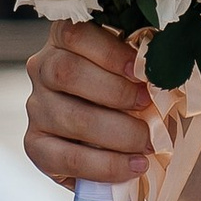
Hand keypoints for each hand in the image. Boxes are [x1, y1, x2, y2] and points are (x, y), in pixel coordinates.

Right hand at [24, 19, 152, 191]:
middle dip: (116, 92)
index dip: (109, 52)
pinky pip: (67, 158)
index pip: (75, 34)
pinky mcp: (36, 146)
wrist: (115, 137)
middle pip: (67, 73)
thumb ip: (141, 65)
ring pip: (70, 117)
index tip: (140, 69)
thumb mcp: (134, 70)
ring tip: (147, 143)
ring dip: (117, 133)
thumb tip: (164, 68)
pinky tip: (132, 165)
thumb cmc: (128, 94)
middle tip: (147, 106)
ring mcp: (37, 108)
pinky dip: (105, 165)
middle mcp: (42, 70)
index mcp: (64, 41)